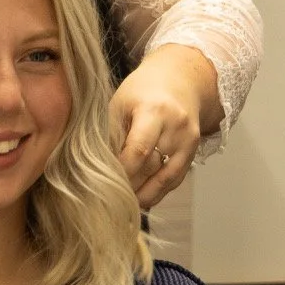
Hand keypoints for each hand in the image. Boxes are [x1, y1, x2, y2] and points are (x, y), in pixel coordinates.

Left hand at [110, 47, 211, 208]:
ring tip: (122, 204)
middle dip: (129, 186)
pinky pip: (174, 180)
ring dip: (143, 195)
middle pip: (152, 168)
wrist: (180, 80)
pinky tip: (140, 198)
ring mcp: (188, 142)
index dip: (121, 172)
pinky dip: (157, 192)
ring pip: (165, 180)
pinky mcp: (193, 152)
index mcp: (155, 111)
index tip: (102, 184)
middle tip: (107, 199)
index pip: (138, 151)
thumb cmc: (142, 91)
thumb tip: (91, 167)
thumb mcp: (119, 102)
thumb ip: (108, 133)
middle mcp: (176, 128)